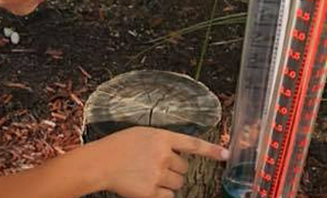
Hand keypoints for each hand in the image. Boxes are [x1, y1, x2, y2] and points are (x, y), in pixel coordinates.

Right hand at [89, 126, 228, 197]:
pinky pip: (169, 197)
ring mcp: (158, 174)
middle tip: (156, 167)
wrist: (100, 163)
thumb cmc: (118, 146)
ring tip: (149, 176)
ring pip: (178, 183)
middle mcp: (163, 155)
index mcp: (161, 137)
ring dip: (168, 182)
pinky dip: (162, 194)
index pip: (193, 144)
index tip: (226, 155)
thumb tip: (177, 152)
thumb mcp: (141, 134)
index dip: (211, 150)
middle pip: (184, 168)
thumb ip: (161, 141)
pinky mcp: (151, 191)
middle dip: (174, 169)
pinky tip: (148, 186)